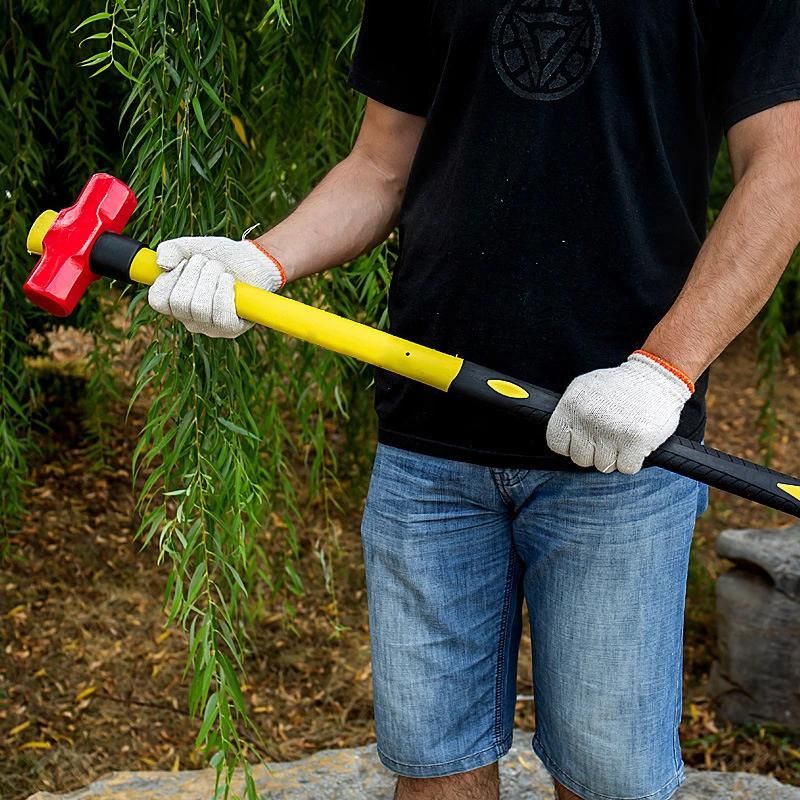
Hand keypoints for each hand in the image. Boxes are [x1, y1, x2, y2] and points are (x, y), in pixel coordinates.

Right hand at [148, 236, 285, 337]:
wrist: (255, 260)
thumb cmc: (223, 256)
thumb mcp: (193, 246)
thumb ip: (171, 249)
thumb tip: (162, 264)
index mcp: (174, 302)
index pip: (157, 300)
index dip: (169, 279)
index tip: (184, 263)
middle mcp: (189, 318)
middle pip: (179, 303)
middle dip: (196, 273)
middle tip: (210, 264)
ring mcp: (209, 327)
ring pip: (200, 308)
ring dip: (212, 279)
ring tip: (222, 271)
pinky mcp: (230, 330)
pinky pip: (221, 317)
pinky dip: (225, 293)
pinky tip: (229, 282)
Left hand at [546, 351, 693, 473]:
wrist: (657, 375)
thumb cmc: (619, 386)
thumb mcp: (584, 389)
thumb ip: (568, 412)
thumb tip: (555, 433)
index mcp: (571, 405)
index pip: (556, 443)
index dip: (569, 446)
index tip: (581, 440)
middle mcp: (588, 418)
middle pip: (580, 459)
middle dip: (594, 452)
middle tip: (607, 435)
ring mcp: (611, 431)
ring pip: (603, 466)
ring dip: (615, 456)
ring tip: (622, 435)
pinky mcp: (635, 441)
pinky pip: (626, 468)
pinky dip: (633, 460)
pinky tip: (635, 441)